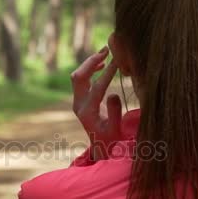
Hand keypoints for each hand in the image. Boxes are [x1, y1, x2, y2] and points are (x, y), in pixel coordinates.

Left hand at [71, 46, 122, 160]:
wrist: (101, 148)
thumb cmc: (111, 141)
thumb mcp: (115, 130)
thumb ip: (115, 113)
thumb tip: (113, 93)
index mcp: (87, 112)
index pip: (97, 87)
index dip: (108, 73)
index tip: (119, 61)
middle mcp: (79, 105)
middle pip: (78, 77)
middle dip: (91, 61)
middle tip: (107, 50)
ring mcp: (78, 101)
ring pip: (78, 76)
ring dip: (90, 63)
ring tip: (105, 52)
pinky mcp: (80, 99)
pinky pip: (81, 79)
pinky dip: (90, 69)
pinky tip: (102, 64)